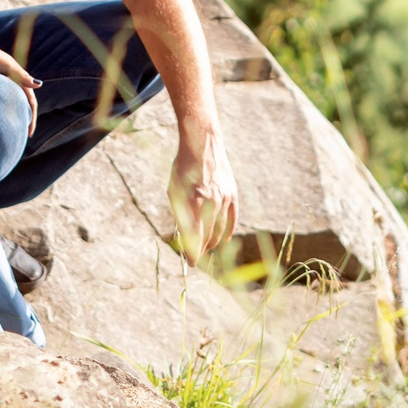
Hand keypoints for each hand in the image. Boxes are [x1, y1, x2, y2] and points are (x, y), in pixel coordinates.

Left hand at [0, 42, 40, 135]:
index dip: (32, 118)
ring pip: (12, 102)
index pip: (31, 102)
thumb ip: (23, 77)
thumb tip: (40, 84)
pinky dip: (2, 109)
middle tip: (23, 134)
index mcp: (20, 78)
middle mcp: (13, 81)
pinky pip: (1, 100)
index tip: (29, 133)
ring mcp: (2, 82)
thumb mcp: (8, 67)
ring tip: (11, 129)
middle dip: (25, 118)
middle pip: (23, 103)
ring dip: (14, 114)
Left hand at [168, 127, 238, 263]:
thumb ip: (179, 214)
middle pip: (208, 235)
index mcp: (194, 202)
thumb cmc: (183, 168)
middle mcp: (211, 202)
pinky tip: (223, 239)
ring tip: (207, 248)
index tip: (190, 263)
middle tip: (196, 255)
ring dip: (213, 241)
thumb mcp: (174, 191)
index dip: (193, 252)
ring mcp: (224, 198)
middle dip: (201, 248)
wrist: (203, 144)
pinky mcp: (233, 194)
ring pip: (220, 229)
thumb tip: (182, 237)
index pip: (195, 236)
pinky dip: (228, 230)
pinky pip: (233, 218)